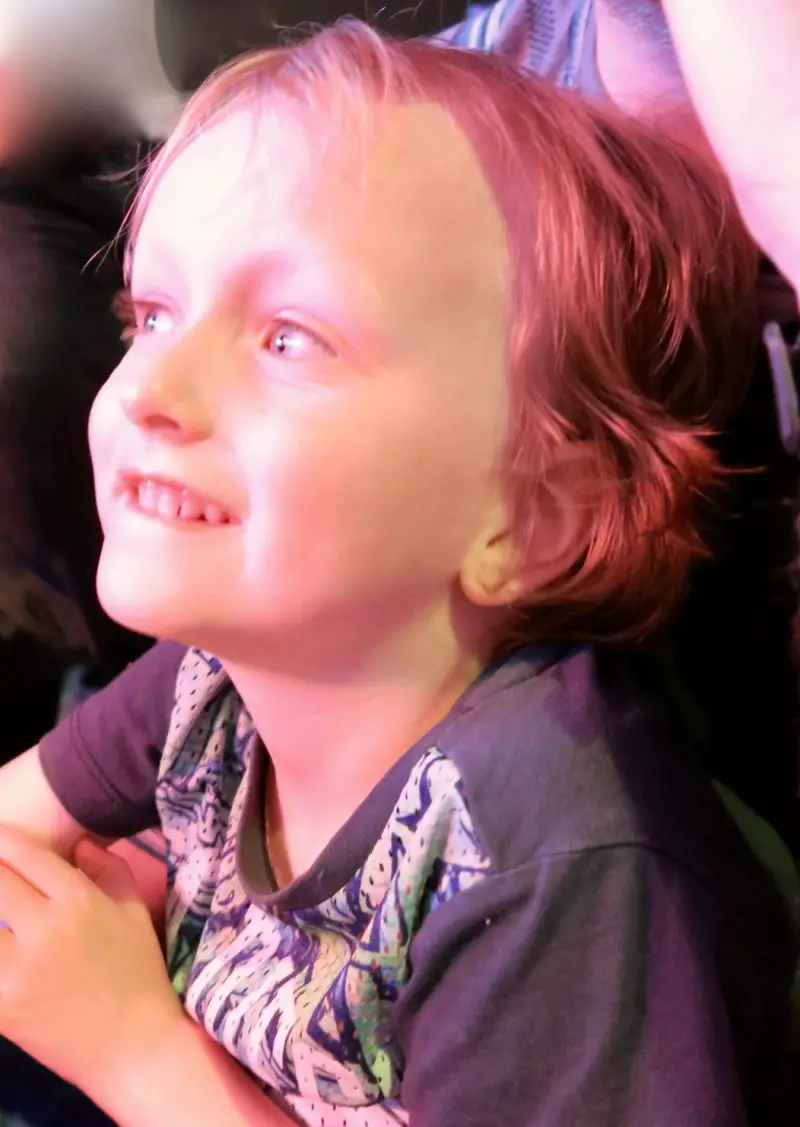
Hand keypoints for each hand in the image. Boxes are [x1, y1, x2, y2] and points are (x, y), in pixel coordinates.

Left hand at [0, 826, 183, 1098]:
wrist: (132, 1044)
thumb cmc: (137, 972)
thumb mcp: (133, 911)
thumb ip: (108, 868)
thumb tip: (78, 842)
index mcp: (78, 901)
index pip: (25, 854)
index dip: (3, 839)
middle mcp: (44, 929)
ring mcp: (16, 971)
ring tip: (0, 913)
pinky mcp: (1, 1005)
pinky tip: (0, 944)